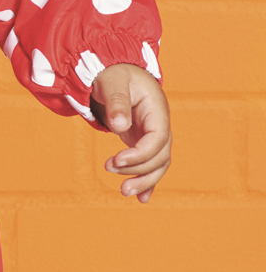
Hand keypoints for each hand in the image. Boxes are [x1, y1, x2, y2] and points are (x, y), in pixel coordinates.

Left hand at [91, 63, 170, 202]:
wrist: (114, 72)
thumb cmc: (113, 74)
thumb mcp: (112, 81)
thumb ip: (116, 101)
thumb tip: (120, 125)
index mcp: (156, 109)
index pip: (157, 139)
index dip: (140, 154)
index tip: (116, 160)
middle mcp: (160, 124)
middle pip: (161, 156)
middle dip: (140, 170)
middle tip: (109, 170)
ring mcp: (153, 134)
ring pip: (158, 164)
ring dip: (144, 181)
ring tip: (124, 192)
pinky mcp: (143, 142)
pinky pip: (151, 164)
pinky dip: (148, 182)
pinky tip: (142, 199)